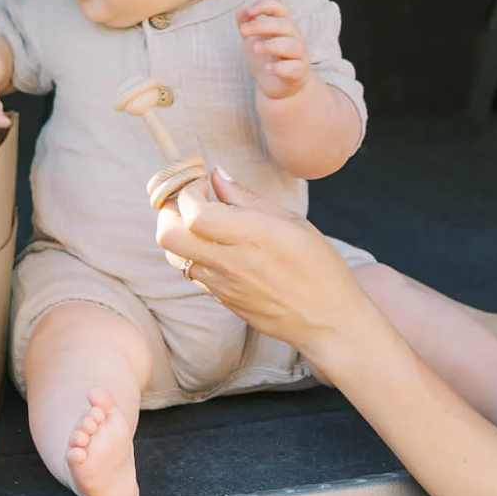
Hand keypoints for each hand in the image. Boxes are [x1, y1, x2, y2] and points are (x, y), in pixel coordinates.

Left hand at [155, 167, 372, 367]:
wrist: (327, 320)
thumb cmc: (317, 265)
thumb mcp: (290, 221)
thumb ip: (247, 197)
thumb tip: (216, 175)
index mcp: (251, 236)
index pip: (194, 212)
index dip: (189, 192)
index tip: (201, 183)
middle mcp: (230, 262)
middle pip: (169, 235)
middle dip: (170, 212)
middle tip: (190, 202)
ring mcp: (222, 285)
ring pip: (174, 256)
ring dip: (179, 234)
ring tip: (202, 224)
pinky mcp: (222, 300)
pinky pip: (192, 273)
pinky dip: (193, 255)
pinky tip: (216, 247)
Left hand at [237, 0, 309, 99]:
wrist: (278, 86)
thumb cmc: (266, 58)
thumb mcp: (253, 40)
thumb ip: (246, 25)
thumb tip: (240, 11)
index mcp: (283, 26)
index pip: (279, 9)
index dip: (265, 6)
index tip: (249, 12)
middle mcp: (294, 38)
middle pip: (284, 25)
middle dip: (262, 25)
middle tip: (243, 31)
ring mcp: (298, 56)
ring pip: (292, 45)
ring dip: (272, 45)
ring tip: (255, 48)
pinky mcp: (298, 73)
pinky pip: (295, 68)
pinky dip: (281, 67)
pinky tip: (268, 68)